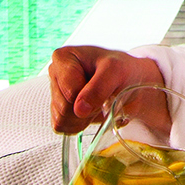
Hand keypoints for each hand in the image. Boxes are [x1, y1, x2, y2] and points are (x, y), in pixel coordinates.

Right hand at [47, 46, 167, 135]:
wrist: (130, 82)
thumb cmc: (122, 71)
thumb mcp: (116, 72)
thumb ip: (98, 88)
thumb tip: (79, 110)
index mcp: (63, 57)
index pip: (70, 92)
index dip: (90, 97)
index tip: (104, 87)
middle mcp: (55, 74)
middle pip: (63, 109)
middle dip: (87, 110)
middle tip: (102, 97)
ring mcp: (55, 93)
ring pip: (61, 120)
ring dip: (84, 119)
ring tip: (97, 103)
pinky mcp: (57, 109)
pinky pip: (62, 127)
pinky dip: (80, 125)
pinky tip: (90, 112)